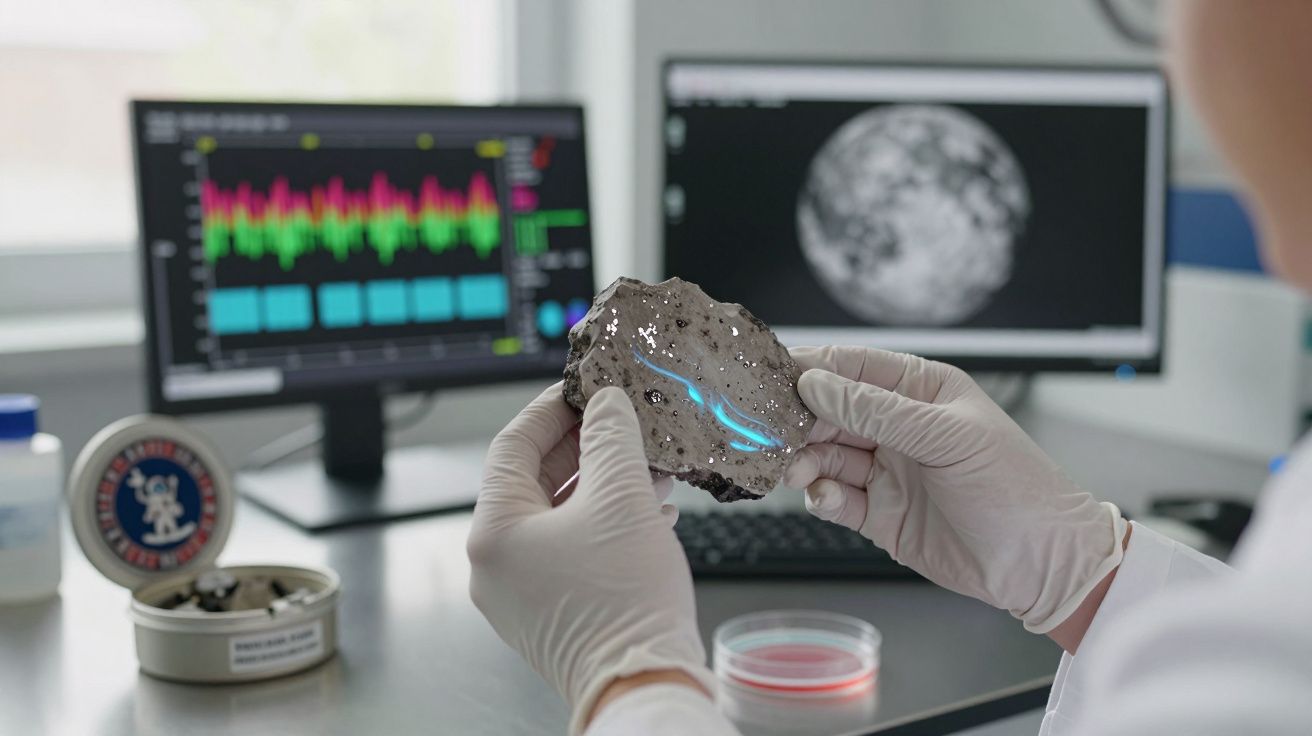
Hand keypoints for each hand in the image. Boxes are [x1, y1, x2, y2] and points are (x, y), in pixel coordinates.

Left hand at [468, 384, 712, 734]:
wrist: (643, 684)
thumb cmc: (623, 604)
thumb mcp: (621, 498)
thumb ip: (611, 437)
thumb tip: (605, 403)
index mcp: (493, 532)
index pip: (512, 445)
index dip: (552, 409)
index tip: (584, 389)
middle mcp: (495, 563)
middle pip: (534, 479)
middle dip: (585, 448)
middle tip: (620, 422)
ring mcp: (520, 591)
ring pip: (557, 514)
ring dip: (603, 484)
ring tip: (648, 467)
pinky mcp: (550, 609)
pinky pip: (570, 547)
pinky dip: (604, 522)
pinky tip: (649, 512)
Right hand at [785, 346, 1126, 633]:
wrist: (1043, 566)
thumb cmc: (1016, 489)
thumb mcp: (945, 437)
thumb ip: (875, 411)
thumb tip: (816, 384)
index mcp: (921, 390)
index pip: (852, 366)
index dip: (811, 367)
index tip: (772, 375)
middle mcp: (899, 427)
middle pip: (829, 411)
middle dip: (798, 419)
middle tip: (770, 430)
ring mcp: (887, 470)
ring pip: (824, 454)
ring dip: (804, 459)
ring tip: (796, 469)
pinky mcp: (879, 513)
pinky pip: (833, 496)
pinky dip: (820, 496)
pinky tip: (825, 497)